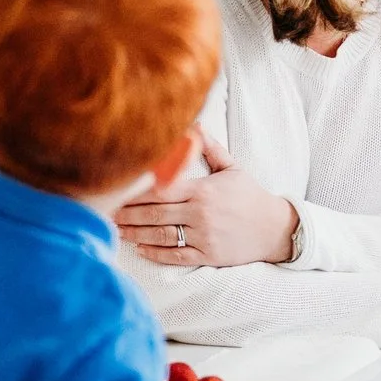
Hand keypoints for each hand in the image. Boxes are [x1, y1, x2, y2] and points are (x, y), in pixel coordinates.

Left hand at [118, 132, 297, 267]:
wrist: (274, 228)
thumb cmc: (250, 196)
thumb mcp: (232, 168)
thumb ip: (210, 148)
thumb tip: (194, 125)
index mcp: (203, 190)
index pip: (161, 189)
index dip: (136, 191)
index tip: (117, 189)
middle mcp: (201, 213)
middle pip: (154, 213)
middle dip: (127, 213)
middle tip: (106, 211)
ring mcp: (204, 236)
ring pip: (161, 235)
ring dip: (135, 233)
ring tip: (117, 230)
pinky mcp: (208, 255)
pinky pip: (176, 255)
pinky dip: (156, 253)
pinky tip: (140, 248)